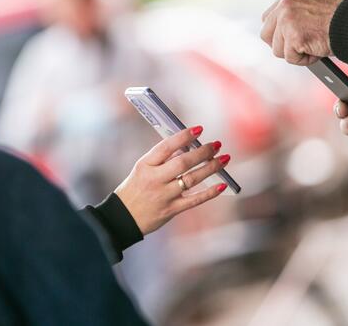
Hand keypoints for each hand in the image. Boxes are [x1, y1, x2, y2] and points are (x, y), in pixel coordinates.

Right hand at [115, 126, 230, 234]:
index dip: (183, 136)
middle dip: (202, 152)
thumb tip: (188, 146)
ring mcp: (163, 196)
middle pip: (182, 163)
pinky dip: (210, 192)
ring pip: (191, 179)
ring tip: (223, 159)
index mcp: (145, 165)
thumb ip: (163, 159)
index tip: (199, 129)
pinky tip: (223, 184)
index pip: (166, 147)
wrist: (123, 218)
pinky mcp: (171, 210)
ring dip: (210, 168)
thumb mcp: (142, 169)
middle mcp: (154, 179)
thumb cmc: (135, 189)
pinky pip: (194, 200)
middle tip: (216, 144)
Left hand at [260, 0, 342, 65]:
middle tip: (297, 48)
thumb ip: (297, 16)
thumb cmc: (341, 21)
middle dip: (280, 45)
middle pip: (265, 35)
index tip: (286, 39)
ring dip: (295, 53)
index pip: (268, 18)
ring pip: (277, 49)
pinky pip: (290, 58)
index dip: (277, 33)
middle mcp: (285, 5)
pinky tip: (317, 50)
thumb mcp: (314, 9)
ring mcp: (287, 20)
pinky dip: (304, 59)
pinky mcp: (293, 36)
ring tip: (313, 45)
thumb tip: (283, 33)